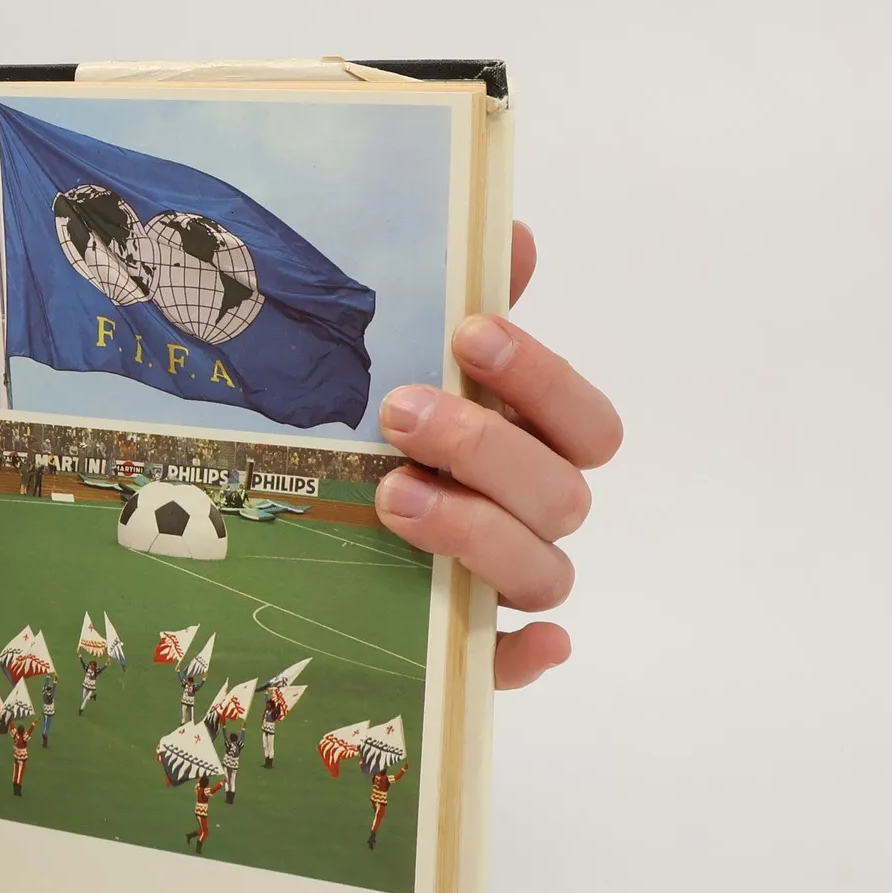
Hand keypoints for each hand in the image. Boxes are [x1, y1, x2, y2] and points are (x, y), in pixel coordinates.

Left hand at [373, 224, 620, 689]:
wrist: (303, 527)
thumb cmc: (386, 436)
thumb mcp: (411, 366)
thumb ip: (465, 306)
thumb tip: (508, 229)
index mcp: (536, 447)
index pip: (587, 423)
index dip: (541, 378)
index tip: (468, 334)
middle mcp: (533, 517)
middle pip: (561, 495)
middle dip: (486, 448)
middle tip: (401, 412)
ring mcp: (504, 586)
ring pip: (541, 573)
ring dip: (477, 532)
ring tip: (392, 495)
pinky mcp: (467, 646)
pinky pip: (511, 663)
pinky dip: (523, 656)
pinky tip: (529, 644)